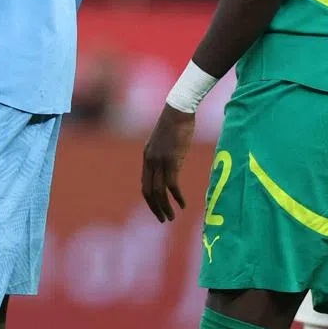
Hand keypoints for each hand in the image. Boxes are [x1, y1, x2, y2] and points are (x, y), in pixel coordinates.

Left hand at [141, 104, 194, 221]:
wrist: (179, 109)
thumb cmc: (175, 121)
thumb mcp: (165, 140)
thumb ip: (164, 154)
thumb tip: (171, 165)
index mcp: (147, 156)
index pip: (145, 184)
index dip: (150, 200)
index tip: (158, 209)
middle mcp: (150, 161)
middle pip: (149, 191)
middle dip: (155, 208)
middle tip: (163, 219)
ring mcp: (160, 161)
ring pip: (159, 191)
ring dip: (165, 207)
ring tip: (172, 217)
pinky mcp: (172, 160)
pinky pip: (172, 185)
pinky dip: (176, 197)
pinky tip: (182, 204)